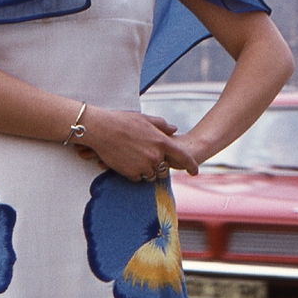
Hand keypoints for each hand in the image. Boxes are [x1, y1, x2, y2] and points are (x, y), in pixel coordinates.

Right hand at [79, 106, 198, 180]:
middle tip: (149, 159)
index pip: (183, 157)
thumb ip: (162, 125)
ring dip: (147, 171)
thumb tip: (174, 129)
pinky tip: (127, 162)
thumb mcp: (145, 119)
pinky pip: (138, 178)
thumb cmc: (122, 121)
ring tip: (135, 158)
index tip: (195, 171)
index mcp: (162, 142)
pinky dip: (135, 173)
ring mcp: (144, 166)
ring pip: (151, 175)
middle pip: (165, 170)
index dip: (191, 166)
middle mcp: (155, 156)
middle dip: (160, 167)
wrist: (101, 130)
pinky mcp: (131, 173)